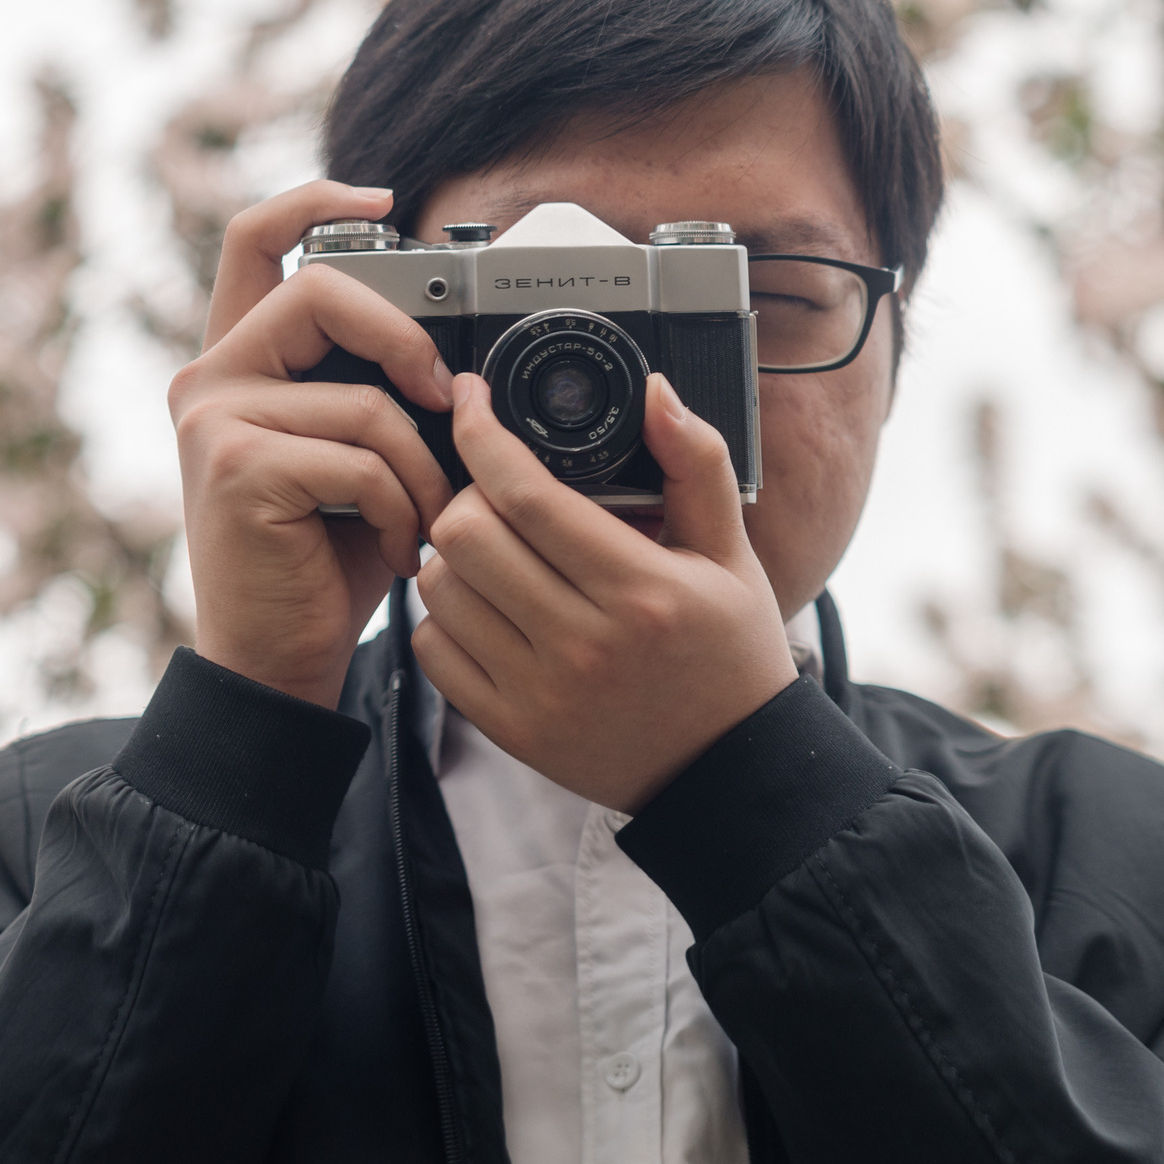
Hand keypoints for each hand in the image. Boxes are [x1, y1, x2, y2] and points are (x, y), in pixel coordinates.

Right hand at [171, 180, 456, 706]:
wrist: (278, 662)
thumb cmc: (329, 561)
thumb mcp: (359, 455)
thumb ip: (375, 388)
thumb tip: (455, 347)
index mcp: (239, 362)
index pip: (252, 240)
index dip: (314, 199)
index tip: (386, 199)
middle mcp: (210, 378)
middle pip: (321, 292)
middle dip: (407, 340)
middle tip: (450, 401)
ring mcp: (214, 419)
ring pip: (364, 398)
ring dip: (423, 470)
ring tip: (427, 522)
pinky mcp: (234, 467)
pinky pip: (359, 456)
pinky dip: (402, 507)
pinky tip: (399, 550)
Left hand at [412, 372, 796, 810]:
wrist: (729, 772)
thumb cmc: (730, 653)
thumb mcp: (731, 553)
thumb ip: (696, 463)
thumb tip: (653, 391)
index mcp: (641, 589)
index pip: (528, 495)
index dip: (483, 432)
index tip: (472, 399)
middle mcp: (585, 644)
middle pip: (465, 535)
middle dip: (468, 493)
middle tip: (495, 492)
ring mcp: (542, 693)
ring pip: (439, 589)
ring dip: (453, 555)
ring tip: (493, 550)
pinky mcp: (512, 730)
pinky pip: (432, 651)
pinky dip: (445, 617)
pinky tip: (486, 607)